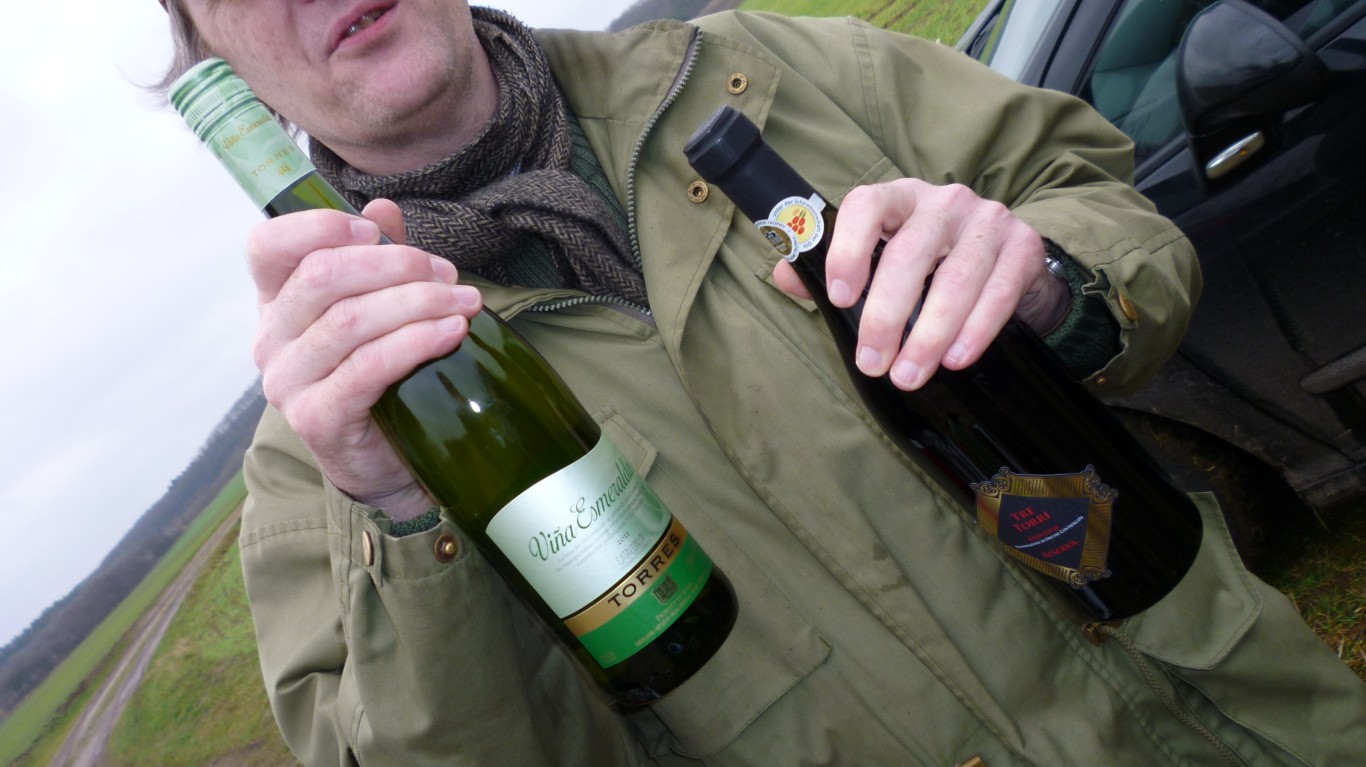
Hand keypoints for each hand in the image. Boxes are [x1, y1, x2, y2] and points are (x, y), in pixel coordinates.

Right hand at [248, 199, 483, 520]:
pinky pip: (368, 367)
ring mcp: (288, 382)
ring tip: (465, 303)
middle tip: (447, 275)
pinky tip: (452, 332)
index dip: (319, 227)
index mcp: (276, 302)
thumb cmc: (381, 376)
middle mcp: (271, 339)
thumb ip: (377, 257)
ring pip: (351, 321)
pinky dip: (416, 343)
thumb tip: (384, 207)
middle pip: (322, 277)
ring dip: (418, 303)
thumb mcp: (377, 308)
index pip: (267, 246)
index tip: (376, 231)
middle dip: (396, 265)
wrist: (385, 461)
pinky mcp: (316, 418)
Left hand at [773, 179, 1067, 390]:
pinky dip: (975, 330)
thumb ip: (831, 270)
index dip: (850, 249)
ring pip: (956, 278)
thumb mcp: (880, 260)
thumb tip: (784, 275)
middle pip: (911, 253)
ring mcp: (988, 221)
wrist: (1006, 262)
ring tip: (908, 374)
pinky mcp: (1024, 248)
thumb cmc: (927, 264)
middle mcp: (944, 202)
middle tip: (872, 363)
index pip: (868, 206)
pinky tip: (955, 359)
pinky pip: (998, 292)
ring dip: (929, 333)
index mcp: (899, 199)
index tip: (840, 297)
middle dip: (887, 315)